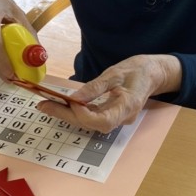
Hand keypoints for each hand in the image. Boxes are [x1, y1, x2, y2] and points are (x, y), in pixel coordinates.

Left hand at [36, 54, 181, 133]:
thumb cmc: (137, 70)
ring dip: (67, 114)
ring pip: (89, 123)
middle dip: (65, 115)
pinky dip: (76, 111)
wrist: (152, 73)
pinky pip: (92, 117)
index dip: (83, 115)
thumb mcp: (115, 73)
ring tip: (47, 104)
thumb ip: (95, 87)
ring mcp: (117, 118)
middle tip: (43, 105)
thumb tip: (74, 98)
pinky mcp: (111, 115)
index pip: (102, 121)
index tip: (68, 101)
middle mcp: (122, 118)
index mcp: (127, 107)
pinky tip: (62, 104)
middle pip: (91, 124)